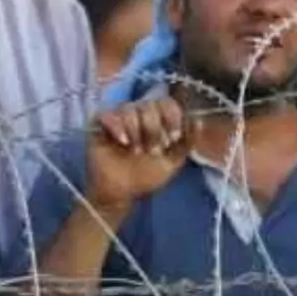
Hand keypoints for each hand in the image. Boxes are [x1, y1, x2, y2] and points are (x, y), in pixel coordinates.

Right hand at [85, 97, 188, 216]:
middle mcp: (138, 115)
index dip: (172, 116)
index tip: (173, 138)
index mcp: (157, 120)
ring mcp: (118, 119)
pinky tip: (123, 142)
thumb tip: (197, 120)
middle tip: (153, 150)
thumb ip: (187, 142)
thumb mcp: (173, 162)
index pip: (167, 102)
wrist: (121, 193)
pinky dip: (118, 127)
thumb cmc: (146, 176)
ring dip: (137, 131)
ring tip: (136, 151)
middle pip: (149, 104)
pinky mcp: (99, 125)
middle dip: (154, 128)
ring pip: (129, 108)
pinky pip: (108, 115)